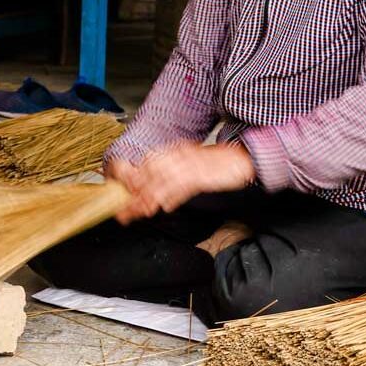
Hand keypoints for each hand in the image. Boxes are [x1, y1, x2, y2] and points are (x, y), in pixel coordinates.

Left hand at [115, 141, 255, 225]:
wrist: (240, 158)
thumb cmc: (215, 165)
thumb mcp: (190, 169)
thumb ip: (174, 183)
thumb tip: (160, 201)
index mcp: (174, 152)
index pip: (146, 166)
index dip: (132, 183)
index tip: (124, 200)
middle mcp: (179, 155)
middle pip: (150, 174)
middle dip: (136, 195)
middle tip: (125, 213)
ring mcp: (191, 164)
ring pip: (164, 181)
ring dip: (150, 198)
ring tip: (140, 213)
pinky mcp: (204, 174)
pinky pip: (184, 185)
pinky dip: (174, 196)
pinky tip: (165, 206)